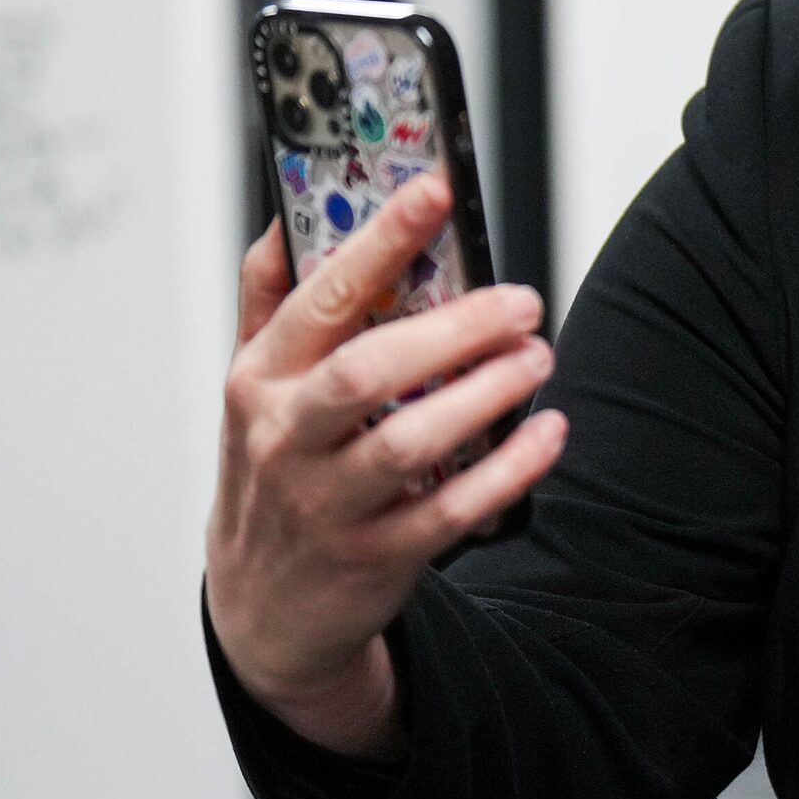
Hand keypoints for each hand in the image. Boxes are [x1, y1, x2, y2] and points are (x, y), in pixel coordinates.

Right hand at [204, 176, 565, 758]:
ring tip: (537, 358)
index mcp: (260, 378)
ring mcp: (328, 502)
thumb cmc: (273, 472)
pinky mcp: (375, 555)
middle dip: (453, 329)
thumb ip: (268, 299)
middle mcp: (287, 437)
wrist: (263, 608)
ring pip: (409, 442)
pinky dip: (506, 469)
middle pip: (367, 371)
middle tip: (521, 301)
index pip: (321, 295)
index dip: (380, 239)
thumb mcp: (252, 386)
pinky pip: (450, 510)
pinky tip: (546, 433)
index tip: (436, 190)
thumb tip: (288, 216)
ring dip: (485, 395)